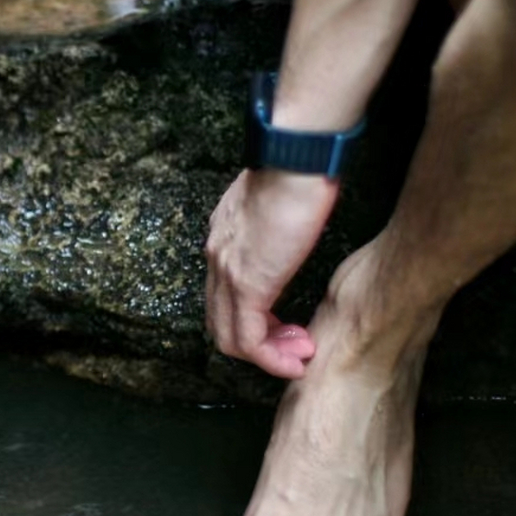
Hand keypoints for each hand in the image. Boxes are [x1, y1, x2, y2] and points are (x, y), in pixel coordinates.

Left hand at [205, 170, 339, 377]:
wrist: (296, 155)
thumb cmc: (298, 167)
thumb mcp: (280, 201)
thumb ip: (275, 223)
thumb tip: (291, 230)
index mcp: (224, 237)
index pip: (224, 294)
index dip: (254, 318)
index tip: (287, 327)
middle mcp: (216, 257)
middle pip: (221, 321)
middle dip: (260, 343)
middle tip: (294, 347)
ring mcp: (227, 272)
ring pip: (230, 337)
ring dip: (267, 355)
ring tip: (298, 356)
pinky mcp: (247, 285)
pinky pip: (248, 340)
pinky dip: (270, 359)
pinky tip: (294, 360)